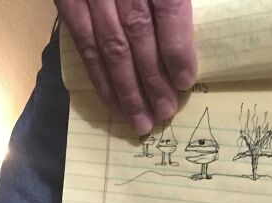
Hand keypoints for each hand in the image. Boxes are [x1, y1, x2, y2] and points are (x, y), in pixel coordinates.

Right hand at [56, 0, 196, 134]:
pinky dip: (98, 77)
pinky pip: (83, 44)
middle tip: (164, 113)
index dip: (176, 47)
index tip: (185, 81)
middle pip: (138, 34)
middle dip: (152, 80)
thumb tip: (188, 40)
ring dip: (125, 90)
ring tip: (140, 121)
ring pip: (109, 46)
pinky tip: (112, 103)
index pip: (167, 7)